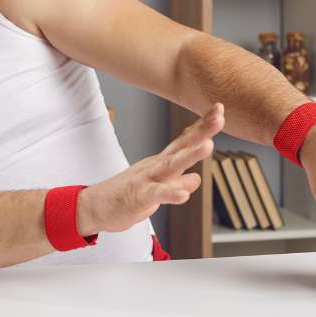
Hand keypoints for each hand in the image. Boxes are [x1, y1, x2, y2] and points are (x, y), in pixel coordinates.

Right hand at [77, 103, 223, 234]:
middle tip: (220, 116)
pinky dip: (170, 194)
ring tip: (209, 146)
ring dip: (190, 155)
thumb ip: (177, 182)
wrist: (95, 206)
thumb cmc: (128, 195)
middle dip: (202, 131)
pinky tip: (184, 195)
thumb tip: (197, 178)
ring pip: (171, 166)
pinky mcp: (138, 197)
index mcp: (162, 162)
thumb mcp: (158, 188)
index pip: (185, 141)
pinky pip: (156, 195)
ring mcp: (147, 179)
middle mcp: (156, 166)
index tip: (220, 110)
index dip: (203, 126)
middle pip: (182, 146)